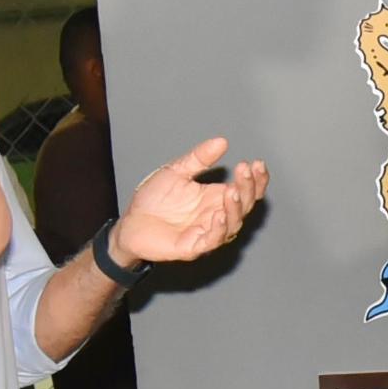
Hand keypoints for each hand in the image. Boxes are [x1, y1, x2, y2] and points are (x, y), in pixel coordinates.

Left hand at [106, 135, 271, 268]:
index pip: (246, 189)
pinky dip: (219, 228)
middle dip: (249, 188)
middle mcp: (216, 214)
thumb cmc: (154, 200)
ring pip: (234, 224)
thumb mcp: (176, 171)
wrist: (130, 222)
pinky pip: (212, 240)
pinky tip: (220, 214)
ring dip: (237, 208)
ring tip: (234, 191)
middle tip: (245, 171)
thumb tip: (221, 142)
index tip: (256, 163)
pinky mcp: (194, 246)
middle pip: (245, 205)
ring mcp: (207, 232)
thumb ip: (199, 158)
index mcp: (215, 197)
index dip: (256, 178)